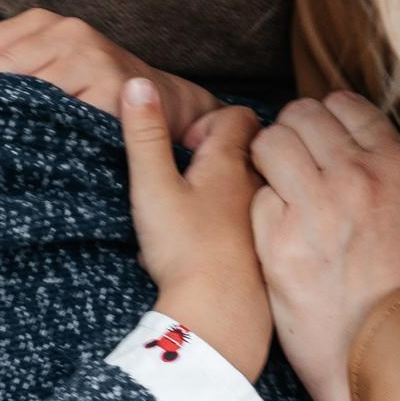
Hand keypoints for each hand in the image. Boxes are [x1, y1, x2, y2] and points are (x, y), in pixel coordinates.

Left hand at [0, 7, 214, 139]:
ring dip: (10, 124)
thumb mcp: (49, 65)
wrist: (163, 105)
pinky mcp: (109, 89)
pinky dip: (45, 136)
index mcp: (44, 22)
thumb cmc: (95, 90)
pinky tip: (40, 149)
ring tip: (3, 146)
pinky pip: (60, 118)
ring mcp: (91, 57)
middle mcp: (68, 31)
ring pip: (25, 96)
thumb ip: (7, 70)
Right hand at [119, 81, 271, 382]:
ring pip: (247, 191)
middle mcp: (255, 188)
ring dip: (223, 191)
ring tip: (193, 210)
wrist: (220, 317)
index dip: (211, 120)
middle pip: (247, 152)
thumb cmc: (185, 250)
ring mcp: (262, 223)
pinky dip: (229, 226)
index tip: (185, 142)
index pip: (239, 117)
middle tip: (187, 173)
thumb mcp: (153, 186)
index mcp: (231, 164)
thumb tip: (137, 83)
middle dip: (217, 154)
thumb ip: (144, 135)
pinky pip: (247, 227)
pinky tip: (205, 247)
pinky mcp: (263, 255)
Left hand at [250, 94, 399, 400]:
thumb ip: (389, 173)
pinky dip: (260, 208)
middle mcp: (358, 178)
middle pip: (301, 114)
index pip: (345, 105)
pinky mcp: (280, 239)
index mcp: (397, 168)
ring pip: (270, 143)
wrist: (385, 355)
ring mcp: (317, 206)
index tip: (319, 140)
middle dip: (290, 133)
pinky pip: (256, 194)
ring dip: (267, 162)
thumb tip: (354, 140)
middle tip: (291, 166)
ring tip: (278, 192)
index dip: (323, 118)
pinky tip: (275, 232)